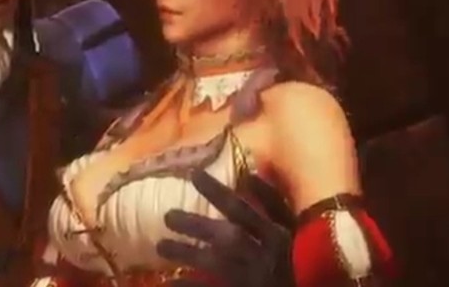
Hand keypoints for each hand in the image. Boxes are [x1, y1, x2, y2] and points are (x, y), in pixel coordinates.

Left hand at [157, 171, 293, 286]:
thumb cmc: (285, 259)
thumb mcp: (287, 229)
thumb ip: (272, 202)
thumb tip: (250, 172)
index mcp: (275, 235)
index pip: (244, 210)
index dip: (219, 191)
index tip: (193, 174)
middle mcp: (263, 257)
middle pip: (229, 237)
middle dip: (198, 225)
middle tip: (168, 216)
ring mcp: (250, 280)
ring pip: (216, 264)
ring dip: (186, 253)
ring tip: (161, 245)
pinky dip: (188, 286)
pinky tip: (168, 282)